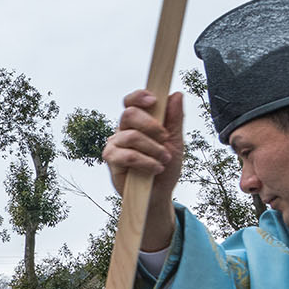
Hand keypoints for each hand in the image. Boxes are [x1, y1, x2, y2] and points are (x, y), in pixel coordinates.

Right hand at [102, 89, 184, 251]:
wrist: (159, 194)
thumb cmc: (165, 166)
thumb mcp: (176, 141)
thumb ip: (175, 119)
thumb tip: (177, 94)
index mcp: (138, 122)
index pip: (132, 101)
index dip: (139, 96)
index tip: (153, 101)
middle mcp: (123, 130)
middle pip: (129, 114)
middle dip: (150, 125)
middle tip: (165, 139)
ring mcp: (115, 144)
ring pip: (131, 136)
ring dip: (153, 149)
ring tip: (164, 160)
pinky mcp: (111, 160)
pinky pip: (127, 155)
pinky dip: (145, 162)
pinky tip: (155, 168)